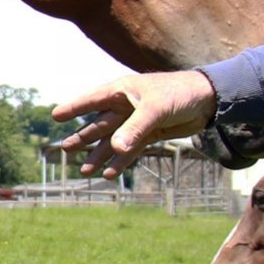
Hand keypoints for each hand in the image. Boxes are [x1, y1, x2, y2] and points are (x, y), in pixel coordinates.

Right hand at [51, 70, 218, 178]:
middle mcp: (127, 105)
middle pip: (100, 123)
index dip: (75, 107)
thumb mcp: (156, 109)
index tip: (55, 115)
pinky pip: (130, 149)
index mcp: (124, 90)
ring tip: (84, 171)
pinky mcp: (149, 134)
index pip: (93, 99)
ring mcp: (137, 120)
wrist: (208, 100)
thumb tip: (114, 149)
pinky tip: (110, 174)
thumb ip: (135, 128)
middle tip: (65, 150)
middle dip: (83, 137)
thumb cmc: (180, 93)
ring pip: (113, 139)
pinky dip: (120, 161)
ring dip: (99, 154)